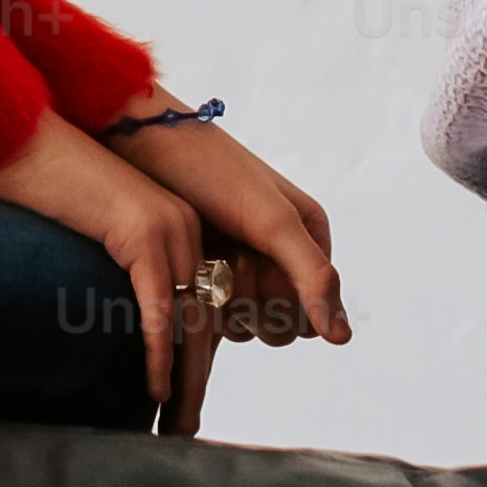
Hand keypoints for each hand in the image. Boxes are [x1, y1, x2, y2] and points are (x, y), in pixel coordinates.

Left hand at [111, 112, 351, 348]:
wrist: (143, 147)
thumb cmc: (210, 170)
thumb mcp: (271, 219)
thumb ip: (312, 276)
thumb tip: (343, 339)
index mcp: (308, 238)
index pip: (312, 312)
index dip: (282, 298)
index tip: (255, 257)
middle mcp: (280, 256)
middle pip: (280, 325)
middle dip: (252, 299)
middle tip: (228, 254)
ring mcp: (241, 268)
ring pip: (247, 327)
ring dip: (224, 303)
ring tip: (206, 257)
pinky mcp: (206, 277)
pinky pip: (216, 322)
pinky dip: (202, 306)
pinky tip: (188, 271)